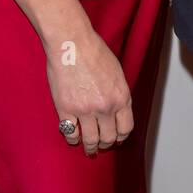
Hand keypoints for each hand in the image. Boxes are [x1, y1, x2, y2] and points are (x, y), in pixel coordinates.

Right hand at [45, 28, 133, 155]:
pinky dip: (72, 138)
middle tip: (101, 144)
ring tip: (88, 149)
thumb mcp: (117, 73)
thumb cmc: (94, 51)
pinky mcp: (66, 109)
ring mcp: (85, 110)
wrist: (72, 43)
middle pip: (108, 137)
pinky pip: (70, 133)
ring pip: (90, 140)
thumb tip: (117, 110)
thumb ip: (118, 94)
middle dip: (105, 143)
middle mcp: (105, 107)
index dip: (121, 136)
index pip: (125, 128)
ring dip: (90, 147)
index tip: (116, 139)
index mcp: (121, 97)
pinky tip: (73, 136)